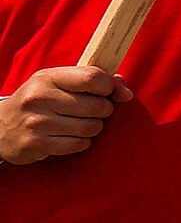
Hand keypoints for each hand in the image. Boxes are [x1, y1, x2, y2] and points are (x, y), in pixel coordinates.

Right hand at [0, 65, 130, 163]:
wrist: (1, 126)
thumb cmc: (40, 101)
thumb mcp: (58, 82)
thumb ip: (92, 80)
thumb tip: (125, 91)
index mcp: (48, 77)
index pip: (92, 78)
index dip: (110, 87)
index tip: (110, 92)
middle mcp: (40, 98)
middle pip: (97, 105)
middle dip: (103, 110)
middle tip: (93, 111)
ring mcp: (37, 122)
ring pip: (91, 127)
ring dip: (93, 127)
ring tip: (79, 123)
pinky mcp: (37, 144)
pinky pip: (79, 144)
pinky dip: (81, 142)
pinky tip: (70, 136)